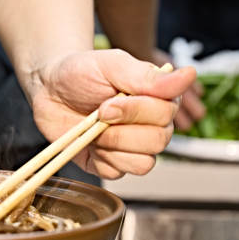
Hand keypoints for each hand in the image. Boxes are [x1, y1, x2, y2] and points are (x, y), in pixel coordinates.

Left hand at [29, 49, 196, 178]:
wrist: (48, 88)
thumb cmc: (81, 71)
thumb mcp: (111, 65)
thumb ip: (147, 76)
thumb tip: (190, 75)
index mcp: (159, 98)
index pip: (167, 114)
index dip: (136, 112)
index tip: (107, 102)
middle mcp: (152, 124)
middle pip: (158, 142)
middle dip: (122, 131)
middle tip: (98, 115)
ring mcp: (133, 147)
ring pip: (143, 163)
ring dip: (113, 146)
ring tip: (93, 129)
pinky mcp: (111, 164)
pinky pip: (118, 174)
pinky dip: (100, 160)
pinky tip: (89, 142)